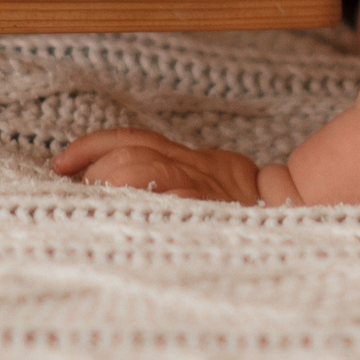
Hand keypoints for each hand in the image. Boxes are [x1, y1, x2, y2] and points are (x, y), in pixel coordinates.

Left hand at [54, 129, 286, 204]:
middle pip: (131, 154)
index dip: (91, 147)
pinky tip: (130, 219)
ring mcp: (203, 191)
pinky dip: (150, 206)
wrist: (299, 209)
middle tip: (80, 195)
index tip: (60, 163)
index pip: (130, 139)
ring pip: (145, 172)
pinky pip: (177, 201)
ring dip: (113, 184)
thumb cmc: (243, 209)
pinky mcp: (214, 211)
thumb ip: (166, 179)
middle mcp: (192, 170)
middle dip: (97, 171)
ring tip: (98, 209)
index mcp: (186, 160)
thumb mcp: (204, 183)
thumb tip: (104, 187)